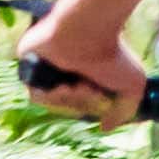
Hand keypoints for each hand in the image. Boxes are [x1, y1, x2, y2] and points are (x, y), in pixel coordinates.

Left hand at [11, 27, 141, 123]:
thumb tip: (104, 127)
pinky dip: (51, 97)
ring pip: (53, 102)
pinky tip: (65, 85)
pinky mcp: (27, 61)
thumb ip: (122, 111)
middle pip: (68, 105)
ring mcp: (45, 65)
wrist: (90, 31)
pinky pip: (36, 94)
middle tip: (92, 87)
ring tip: (82, 84)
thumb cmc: (113, 54)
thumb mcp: (132, 87)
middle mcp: (64, 68)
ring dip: (70, 100)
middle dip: (83, 102)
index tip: (102, 99)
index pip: (82, 103)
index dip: (92, 107)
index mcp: (84, 70)